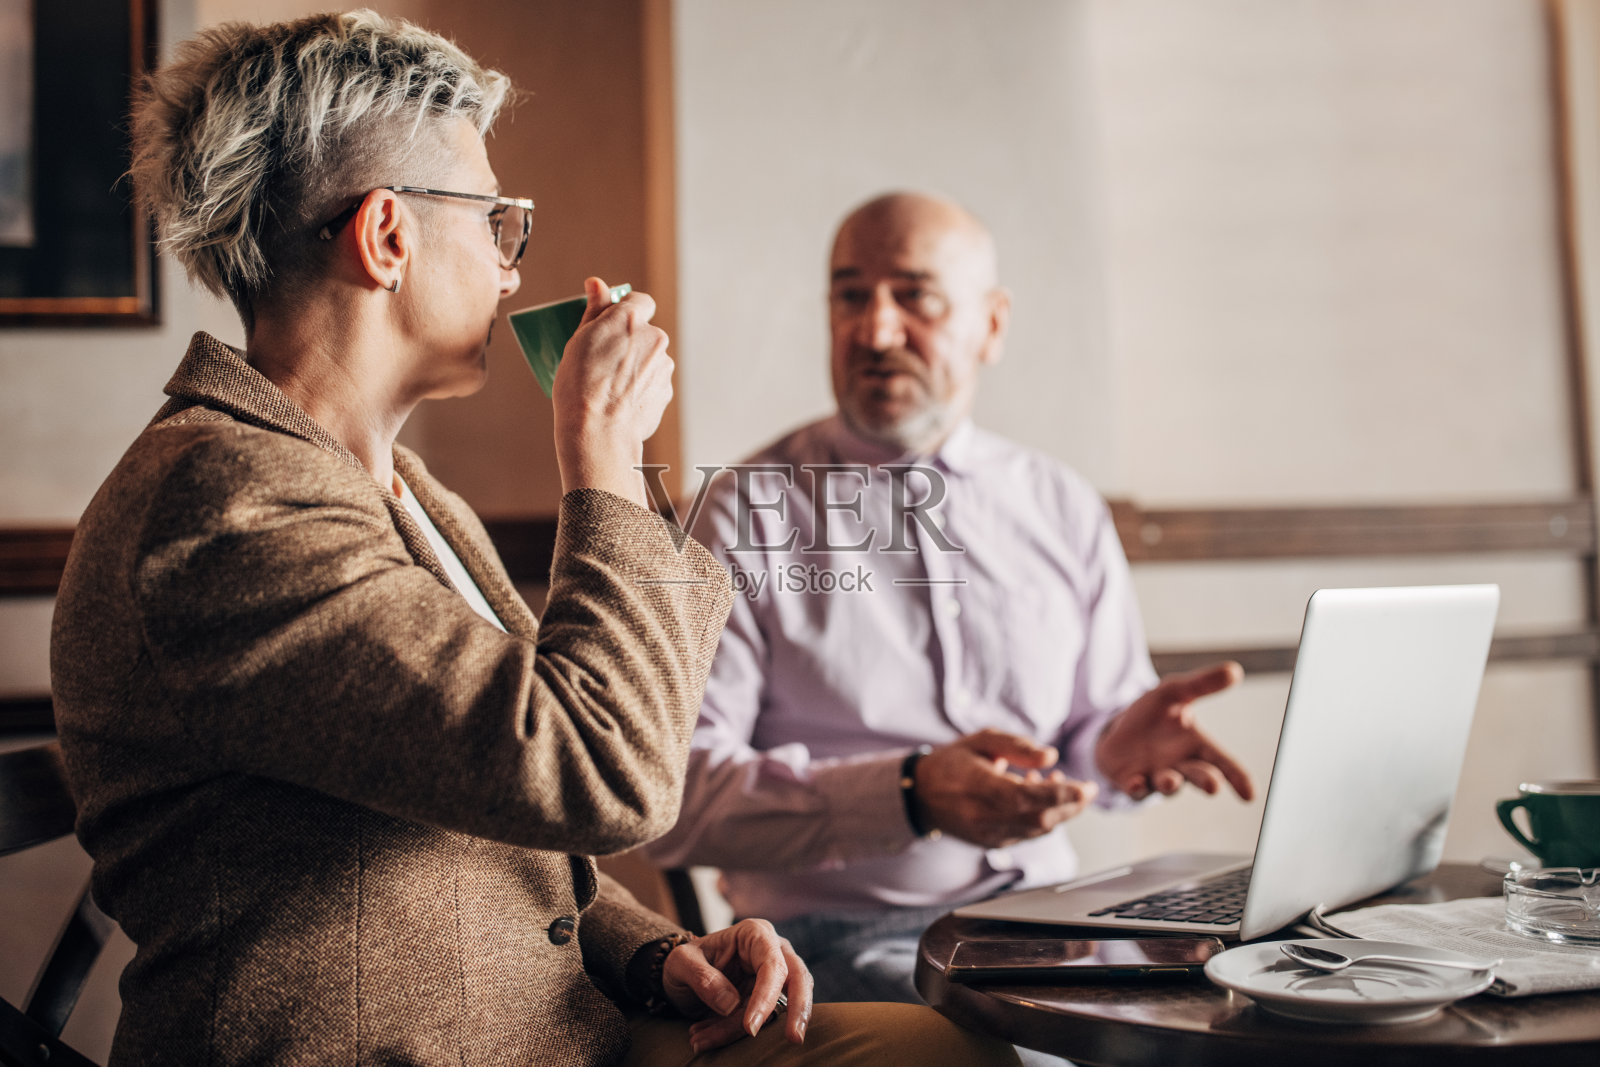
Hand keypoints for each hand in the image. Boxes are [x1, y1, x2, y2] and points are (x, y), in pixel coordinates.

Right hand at [552, 276, 673, 504]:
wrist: (598, 432)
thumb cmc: (580, 385)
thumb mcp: (579, 340)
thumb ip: (595, 310)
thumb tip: (596, 283)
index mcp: (630, 319)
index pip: (640, 301)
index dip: (626, 311)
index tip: (612, 325)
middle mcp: (654, 338)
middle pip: (645, 333)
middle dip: (630, 343)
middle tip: (603, 362)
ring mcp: (664, 367)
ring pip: (650, 359)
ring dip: (636, 366)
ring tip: (610, 387)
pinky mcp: (666, 391)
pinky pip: (653, 382)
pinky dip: (640, 388)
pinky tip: (620, 402)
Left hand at [661, 919, 811, 1053]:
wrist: (680, 976)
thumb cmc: (685, 961)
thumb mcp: (681, 962)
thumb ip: (702, 977)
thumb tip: (731, 1003)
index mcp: (755, 934)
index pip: (772, 964)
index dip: (766, 996)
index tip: (751, 1027)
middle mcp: (772, 951)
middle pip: (798, 978)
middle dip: (798, 1010)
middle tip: (794, 1039)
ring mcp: (774, 977)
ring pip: (779, 1007)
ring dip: (742, 1031)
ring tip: (700, 1040)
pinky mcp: (768, 1000)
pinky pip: (762, 1022)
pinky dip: (733, 1035)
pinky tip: (703, 1039)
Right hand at [913, 729, 1097, 847]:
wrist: (921, 795)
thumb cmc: (953, 763)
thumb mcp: (982, 740)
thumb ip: (1017, 746)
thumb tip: (1051, 757)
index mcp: (978, 787)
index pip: (1027, 797)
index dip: (1061, 794)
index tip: (1086, 787)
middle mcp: (983, 817)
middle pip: (1039, 818)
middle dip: (1071, 805)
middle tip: (1087, 789)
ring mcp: (988, 834)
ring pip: (1037, 830)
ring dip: (1059, 812)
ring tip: (1060, 784)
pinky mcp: (993, 844)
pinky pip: (1028, 834)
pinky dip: (1043, 819)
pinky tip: (1039, 798)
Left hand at [1094, 661, 1254, 801]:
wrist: (1117, 728)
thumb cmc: (1153, 714)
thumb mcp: (1173, 692)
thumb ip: (1202, 684)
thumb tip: (1235, 670)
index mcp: (1197, 746)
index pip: (1224, 763)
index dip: (1239, 778)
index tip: (1250, 795)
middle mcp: (1181, 766)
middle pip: (1200, 776)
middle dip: (1207, 781)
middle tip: (1213, 785)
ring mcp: (1156, 776)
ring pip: (1168, 785)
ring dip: (1170, 783)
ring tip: (1171, 780)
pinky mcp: (1130, 781)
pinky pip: (1135, 789)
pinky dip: (1136, 788)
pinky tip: (1136, 783)